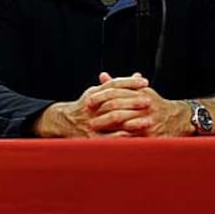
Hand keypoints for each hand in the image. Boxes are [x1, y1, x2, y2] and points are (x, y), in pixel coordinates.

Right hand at [34, 73, 150, 137]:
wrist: (65, 121)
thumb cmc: (88, 106)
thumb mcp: (98, 92)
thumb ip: (118, 85)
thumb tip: (138, 76)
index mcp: (94, 94)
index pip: (113, 85)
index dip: (129, 82)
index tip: (144, 81)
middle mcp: (92, 107)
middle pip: (114, 101)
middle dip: (132, 101)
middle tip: (149, 101)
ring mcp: (91, 122)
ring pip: (113, 118)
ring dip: (132, 119)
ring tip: (147, 120)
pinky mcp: (91, 137)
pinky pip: (109, 137)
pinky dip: (122, 135)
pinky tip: (134, 135)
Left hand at [90, 72, 190, 136]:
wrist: (178, 118)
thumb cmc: (154, 103)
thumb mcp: (139, 90)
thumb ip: (120, 84)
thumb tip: (102, 76)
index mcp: (139, 93)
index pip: (115, 92)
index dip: (100, 96)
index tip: (88, 101)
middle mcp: (144, 105)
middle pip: (117, 107)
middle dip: (101, 114)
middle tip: (88, 120)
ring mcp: (148, 120)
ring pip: (124, 122)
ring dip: (107, 127)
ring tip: (94, 131)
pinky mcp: (152, 134)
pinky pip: (133, 137)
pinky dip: (120, 138)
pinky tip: (108, 140)